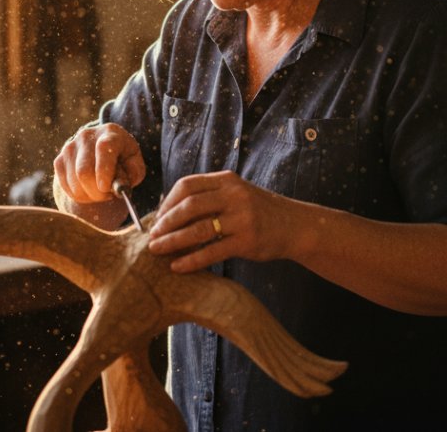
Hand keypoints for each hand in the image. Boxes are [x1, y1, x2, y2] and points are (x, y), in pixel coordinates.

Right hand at [52, 123, 145, 204]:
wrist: (104, 149)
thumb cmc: (123, 159)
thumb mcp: (135, 164)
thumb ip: (132, 174)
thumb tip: (118, 186)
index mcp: (110, 133)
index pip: (104, 149)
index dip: (103, 170)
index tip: (105, 188)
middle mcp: (87, 136)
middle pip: (84, 171)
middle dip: (97, 192)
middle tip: (107, 195)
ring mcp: (70, 147)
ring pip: (74, 182)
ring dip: (89, 195)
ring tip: (100, 191)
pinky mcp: (59, 160)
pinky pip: (65, 186)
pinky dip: (78, 195)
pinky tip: (89, 190)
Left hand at [147, 171, 301, 272]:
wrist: (294, 225)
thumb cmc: (258, 211)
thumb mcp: (236, 194)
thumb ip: (209, 198)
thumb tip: (169, 213)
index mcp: (227, 181)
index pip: (187, 185)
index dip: (167, 202)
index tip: (157, 218)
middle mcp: (234, 195)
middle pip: (189, 206)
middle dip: (165, 222)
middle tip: (152, 236)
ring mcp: (242, 218)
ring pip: (197, 229)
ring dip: (172, 241)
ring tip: (157, 250)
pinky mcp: (247, 241)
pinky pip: (212, 252)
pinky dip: (191, 260)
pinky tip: (177, 266)